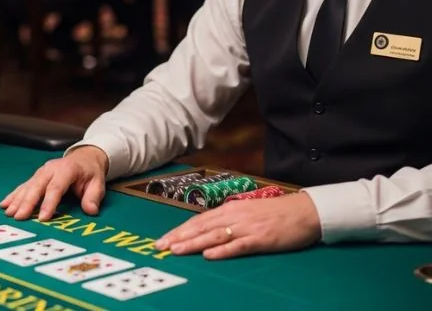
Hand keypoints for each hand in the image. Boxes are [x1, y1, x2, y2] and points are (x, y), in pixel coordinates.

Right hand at [0, 146, 108, 220]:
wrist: (83, 158)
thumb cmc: (89, 173)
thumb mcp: (98, 183)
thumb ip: (93, 197)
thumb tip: (91, 211)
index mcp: (67, 169)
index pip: (56, 187)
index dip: (49, 202)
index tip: (43, 218)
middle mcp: (51, 169)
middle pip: (37, 186)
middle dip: (27, 202)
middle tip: (19, 217)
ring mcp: (41, 172)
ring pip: (28, 186)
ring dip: (17, 200)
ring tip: (9, 213)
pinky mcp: (36, 177)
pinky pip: (23, 186)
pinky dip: (13, 195)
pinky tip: (4, 204)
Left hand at [155, 192, 321, 259]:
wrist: (304, 211)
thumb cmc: (275, 213)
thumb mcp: (247, 212)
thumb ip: (228, 220)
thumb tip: (207, 230)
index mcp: (229, 209)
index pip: (198, 220)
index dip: (179, 230)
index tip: (163, 239)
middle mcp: (234, 216)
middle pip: (201, 227)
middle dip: (179, 237)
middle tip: (161, 246)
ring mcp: (247, 227)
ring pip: (214, 235)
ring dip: (194, 243)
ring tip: (176, 250)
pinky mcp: (260, 239)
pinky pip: (238, 245)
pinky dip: (223, 250)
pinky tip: (209, 255)